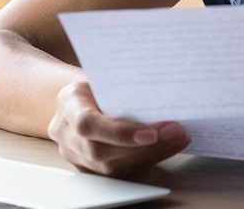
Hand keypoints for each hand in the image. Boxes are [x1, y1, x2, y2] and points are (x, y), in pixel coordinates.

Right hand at [47, 81, 189, 175]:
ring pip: (111, 166)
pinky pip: (119, 170)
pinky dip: (148, 158)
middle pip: (101, 151)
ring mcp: (75, 153)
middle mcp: (65, 132)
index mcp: (68, 102)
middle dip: (144, 147)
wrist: (78, 96)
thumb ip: (125, 84)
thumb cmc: (98, 81)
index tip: (152, 133)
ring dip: (151, 154)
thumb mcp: (105, 73)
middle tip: (176, 132)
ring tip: (178, 138)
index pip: (87, 124)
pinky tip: (169, 146)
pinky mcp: (89, 167)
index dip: (119, 132)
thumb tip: (165, 89)